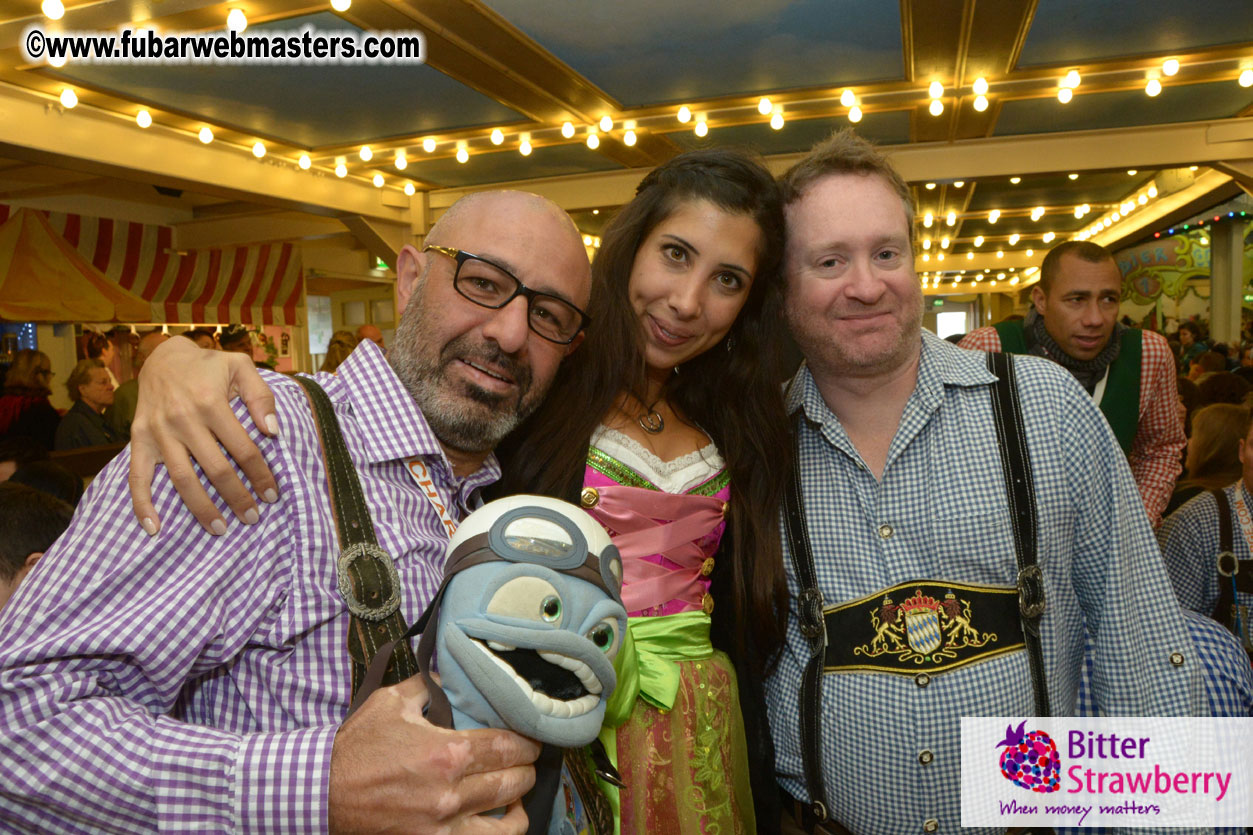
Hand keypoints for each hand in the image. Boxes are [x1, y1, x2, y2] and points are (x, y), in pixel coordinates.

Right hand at [128, 336, 279, 535]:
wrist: (161, 357)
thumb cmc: (208, 366)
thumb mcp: (240, 367)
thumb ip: (261, 397)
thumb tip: (272, 432)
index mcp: (211, 403)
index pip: (243, 449)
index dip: (260, 475)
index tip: (272, 495)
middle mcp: (183, 420)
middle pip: (215, 470)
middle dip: (237, 497)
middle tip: (252, 517)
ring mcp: (158, 432)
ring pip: (182, 479)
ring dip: (201, 508)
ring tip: (219, 528)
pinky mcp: (138, 439)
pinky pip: (137, 477)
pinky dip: (142, 504)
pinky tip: (154, 528)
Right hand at [328, 676, 538, 833]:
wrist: (322, 792)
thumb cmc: (356, 748)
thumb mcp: (390, 702)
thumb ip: (427, 684)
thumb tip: (450, 673)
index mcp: (445, 753)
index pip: (506, 747)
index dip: (527, 742)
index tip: (531, 738)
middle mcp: (450, 793)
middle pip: (513, 782)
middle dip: (527, 768)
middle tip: (527, 760)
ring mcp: (442, 827)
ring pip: (507, 824)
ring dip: (518, 805)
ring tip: (517, 793)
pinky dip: (497, 832)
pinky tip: (498, 820)